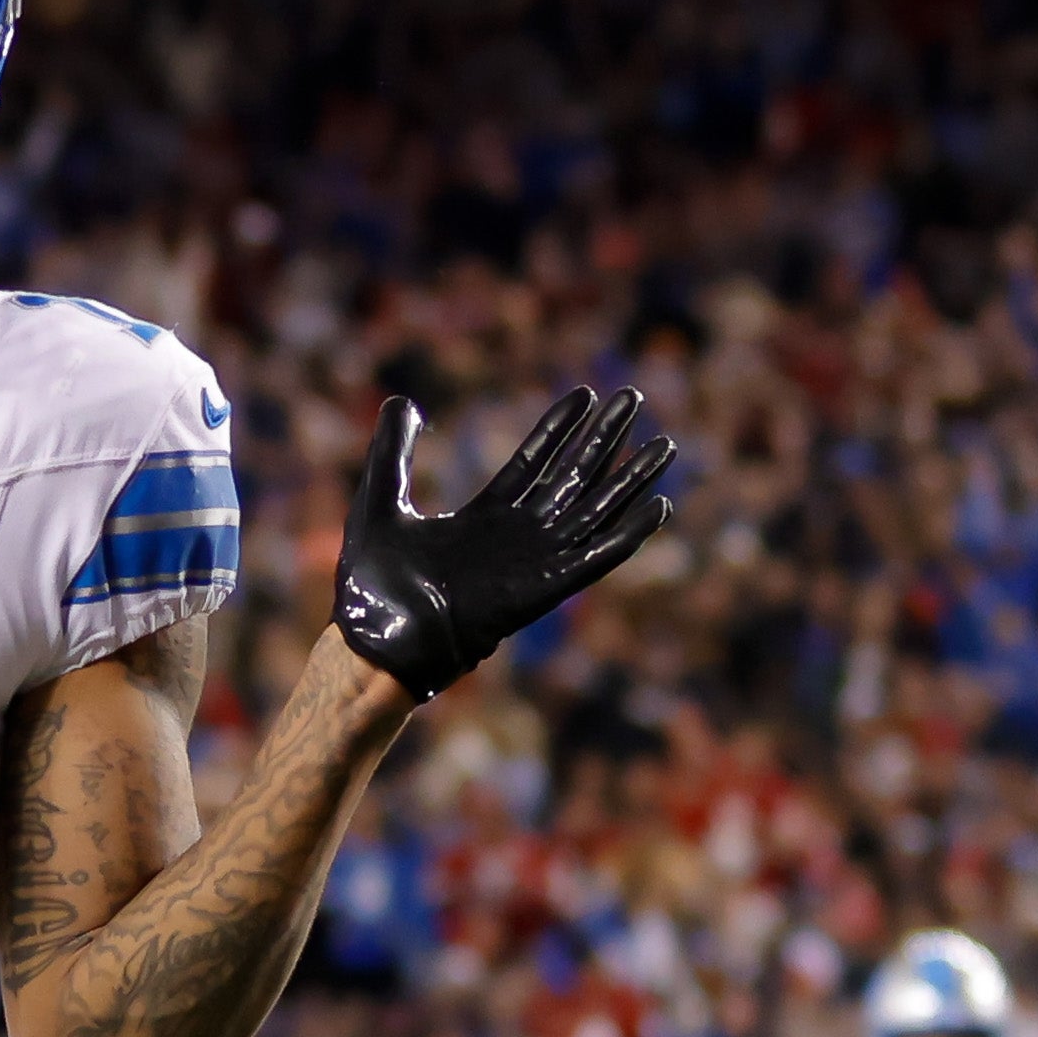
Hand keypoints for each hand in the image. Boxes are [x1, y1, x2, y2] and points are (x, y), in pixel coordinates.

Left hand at [333, 386, 678, 702]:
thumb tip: (403, 401)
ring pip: (594, 512)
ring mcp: (533, 564)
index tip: (585, 394)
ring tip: (665, 445)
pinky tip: (658, 506)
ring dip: (630, 479)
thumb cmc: (372, 584)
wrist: (379, 642)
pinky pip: (595, 559)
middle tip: (633, 399)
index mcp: (482, 520)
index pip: (532, 464)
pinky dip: (627, 535)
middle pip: (572, 478)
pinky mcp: (544, 590)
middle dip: (603, 440)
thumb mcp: (378, 500)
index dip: (558, 430)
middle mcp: (515, 539)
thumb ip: (393, 451)